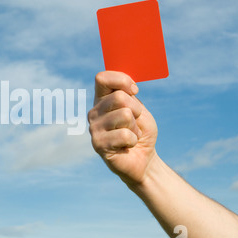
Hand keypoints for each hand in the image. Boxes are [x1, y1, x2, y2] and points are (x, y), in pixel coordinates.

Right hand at [88, 71, 157, 185]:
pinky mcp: (98, 144)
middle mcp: (94, 112)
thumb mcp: (139, 109)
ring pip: (125, 115)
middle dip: (136, 110)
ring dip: (135, 128)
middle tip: (134, 123)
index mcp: (102, 99)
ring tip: (130, 135)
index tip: (134, 91)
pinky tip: (126, 146)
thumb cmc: (140, 131)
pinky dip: (132, 140)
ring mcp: (94, 128)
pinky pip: (125, 135)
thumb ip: (130, 96)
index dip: (122, 80)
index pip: (102, 78)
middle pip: (120, 97)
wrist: (143, 159)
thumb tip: (127, 87)